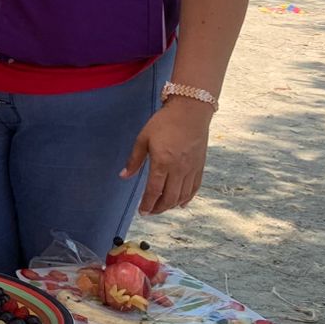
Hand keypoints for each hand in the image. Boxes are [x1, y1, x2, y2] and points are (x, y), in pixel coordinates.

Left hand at [120, 97, 214, 213]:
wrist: (191, 111)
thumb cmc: (164, 122)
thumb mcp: (143, 138)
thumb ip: (134, 160)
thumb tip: (123, 176)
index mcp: (162, 162)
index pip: (154, 191)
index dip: (147, 204)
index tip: (142, 212)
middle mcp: (179, 169)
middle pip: (169, 197)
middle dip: (158, 208)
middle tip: (149, 212)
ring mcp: (191, 169)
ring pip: (183, 195)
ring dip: (171, 205)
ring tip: (161, 208)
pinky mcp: (200, 166)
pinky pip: (195, 187)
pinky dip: (188, 198)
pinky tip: (181, 203)